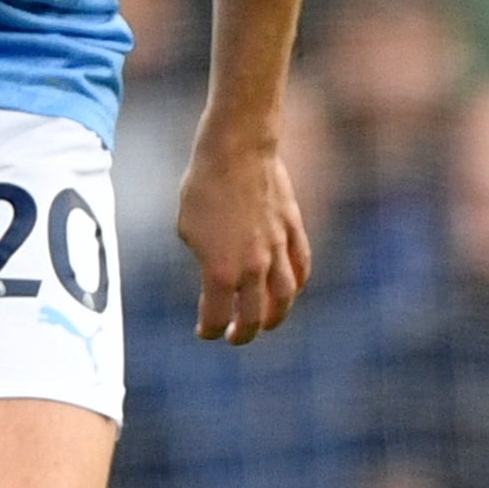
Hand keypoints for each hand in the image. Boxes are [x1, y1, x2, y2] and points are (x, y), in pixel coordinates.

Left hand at [177, 122, 310, 344]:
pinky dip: (298, 283)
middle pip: (254, 317)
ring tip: (268, 323)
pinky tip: (292, 289)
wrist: (236, 151)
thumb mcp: (187, 229)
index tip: (204, 332)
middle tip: (236, 337)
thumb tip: (214, 272)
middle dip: (244, 333)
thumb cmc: (202, 187)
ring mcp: (277, 249)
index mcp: (220, 272)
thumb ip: (203, 259)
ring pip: (285, 297)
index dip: (209, 330)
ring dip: (276, 316)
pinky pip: (301, 265)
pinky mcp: (293, 230)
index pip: (216, 317)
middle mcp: (253, 267)